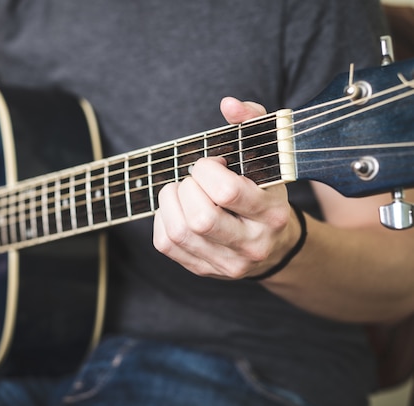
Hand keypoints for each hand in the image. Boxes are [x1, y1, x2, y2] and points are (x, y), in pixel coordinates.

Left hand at [152, 97, 300, 278]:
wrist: (274, 247)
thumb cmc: (265, 193)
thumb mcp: (269, 158)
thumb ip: (253, 123)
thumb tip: (228, 104)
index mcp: (271, 214)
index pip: (227, 192)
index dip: (207, 170)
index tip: (211, 164)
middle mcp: (251, 244)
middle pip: (200, 219)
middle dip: (186, 188)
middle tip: (193, 179)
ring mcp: (226, 263)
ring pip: (178, 232)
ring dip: (169, 202)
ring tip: (182, 191)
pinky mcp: (203, 269)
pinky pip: (165, 243)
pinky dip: (162, 219)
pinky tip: (177, 209)